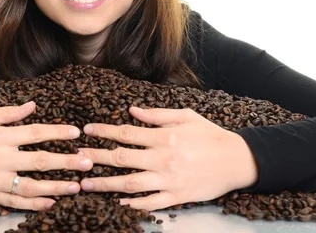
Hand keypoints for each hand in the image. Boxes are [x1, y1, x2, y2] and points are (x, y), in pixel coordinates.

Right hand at [0, 101, 93, 210]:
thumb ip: (8, 113)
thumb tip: (34, 105)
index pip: (35, 133)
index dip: (57, 133)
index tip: (76, 133)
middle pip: (40, 160)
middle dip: (67, 162)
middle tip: (88, 162)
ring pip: (32, 185)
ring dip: (57, 186)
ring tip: (78, 185)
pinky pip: (16, 201)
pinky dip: (35, 204)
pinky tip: (53, 201)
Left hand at [78, 107, 257, 210]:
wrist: (238, 161)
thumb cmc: (211, 135)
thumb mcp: (186, 116)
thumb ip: (157, 115)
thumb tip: (132, 111)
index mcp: (165, 137)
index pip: (127, 133)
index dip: (104, 131)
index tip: (87, 130)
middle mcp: (163, 158)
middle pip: (122, 158)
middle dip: (96, 157)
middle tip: (76, 157)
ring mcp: (170, 180)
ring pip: (131, 183)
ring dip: (106, 184)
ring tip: (86, 184)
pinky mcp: (178, 197)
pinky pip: (151, 203)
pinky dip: (134, 204)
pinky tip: (118, 203)